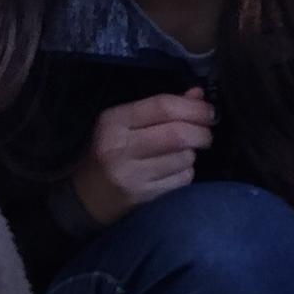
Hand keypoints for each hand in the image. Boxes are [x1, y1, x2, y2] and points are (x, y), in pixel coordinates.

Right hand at [71, 90, 213, 226]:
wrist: (84, 197)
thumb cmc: (108, 152)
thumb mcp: (125, 123)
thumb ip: (160, 108)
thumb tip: (198, 95)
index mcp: (114, 121)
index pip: (163, 107)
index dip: (193, 107)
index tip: (209, 111)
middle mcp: (121, 148)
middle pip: (178, 134)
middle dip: (202, 132)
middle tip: (206, 134)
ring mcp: (132, 175)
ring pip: (183, 158)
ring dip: (192, 154)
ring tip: (182, 153)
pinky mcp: (143, 197)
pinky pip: (182, 180)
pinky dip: (186, 172)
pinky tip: (174, 171)